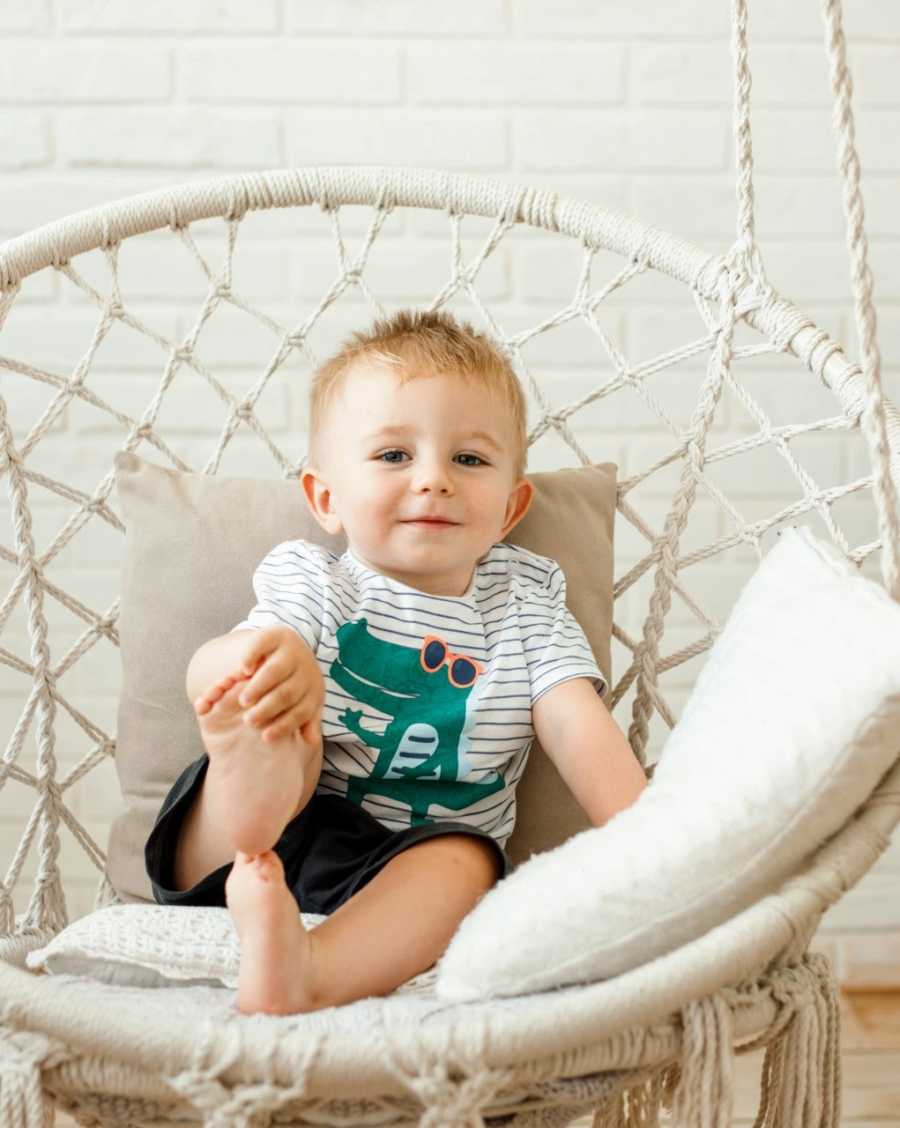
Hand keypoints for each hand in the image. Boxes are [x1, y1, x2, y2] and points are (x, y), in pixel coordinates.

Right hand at [235, 626, 323, 744]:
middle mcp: (306, 669)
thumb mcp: (303, 700)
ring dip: (258, 687)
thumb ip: (305, 720)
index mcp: (314, 689)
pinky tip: (243, 670)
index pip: (301, 711)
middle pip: (288, 693)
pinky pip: (263, 644)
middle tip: (250, 721)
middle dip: (268, 708)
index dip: (284, 725)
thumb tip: (310, 742)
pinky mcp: (275, 635)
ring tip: (244, 701)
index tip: (265, 738)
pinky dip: (252, 656)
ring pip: (275, 671)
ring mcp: (291, 650)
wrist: (290, 646)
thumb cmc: (293, 682)